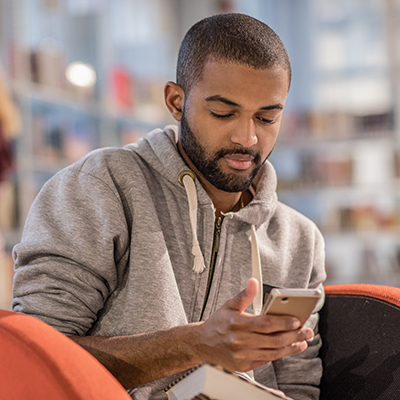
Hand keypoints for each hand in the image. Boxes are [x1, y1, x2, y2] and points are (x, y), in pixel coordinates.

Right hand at [196, 278, 313, 371]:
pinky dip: (279, 355)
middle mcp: (240, 341)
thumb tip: (254, 282)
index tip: (297, 320)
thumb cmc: (218, 323)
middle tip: (306, 331)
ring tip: (301, 341)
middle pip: (273, 340)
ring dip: (290, 347)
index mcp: (237, 323)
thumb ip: (245, 295)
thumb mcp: (229, 305)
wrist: (202, 344)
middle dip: (293, 336)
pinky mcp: (243, 366)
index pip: (265, 324)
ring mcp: (242, 355)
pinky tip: (287, 348)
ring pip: (273, 353)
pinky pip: (266, 361)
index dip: (283, 323)